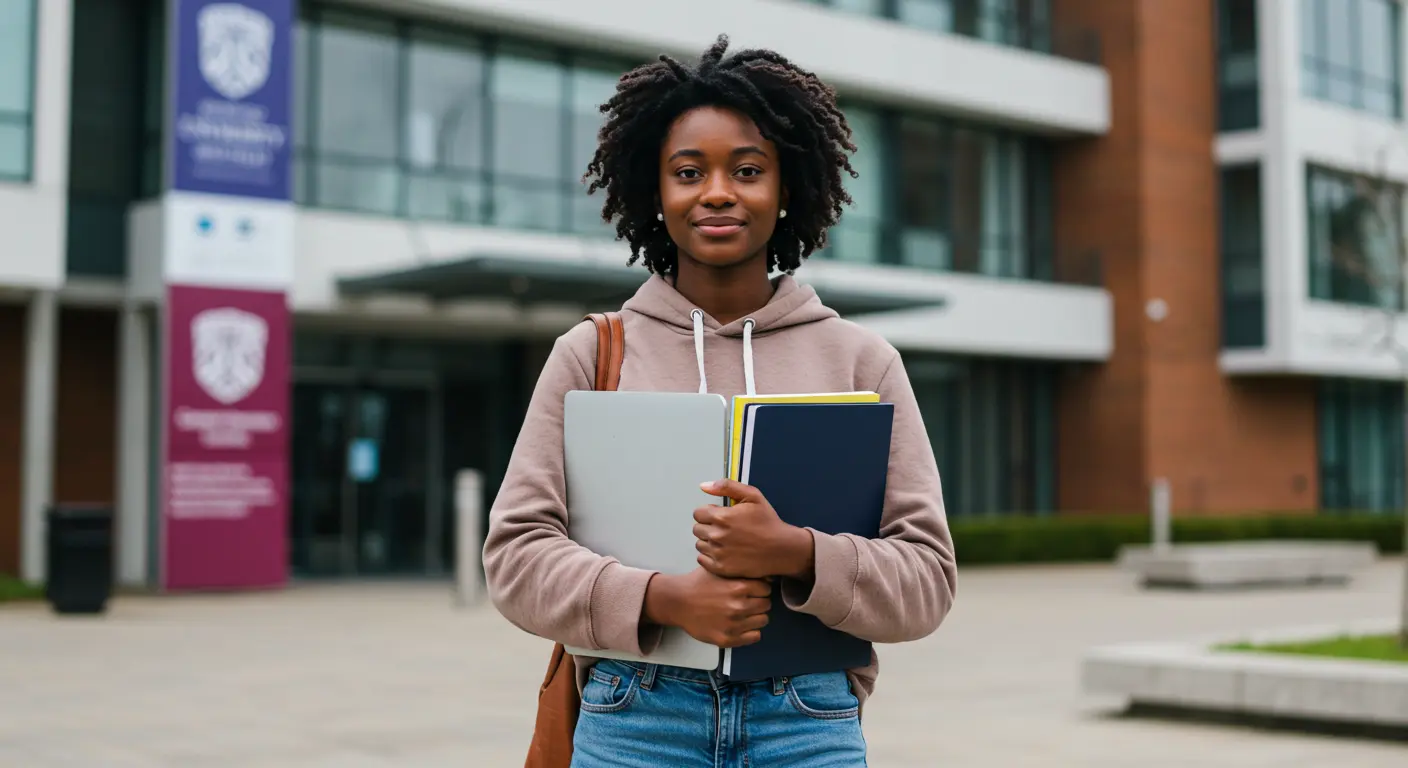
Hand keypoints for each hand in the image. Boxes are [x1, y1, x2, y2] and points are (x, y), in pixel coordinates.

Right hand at [643, 569, 771, 647]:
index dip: (761, 589)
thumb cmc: (699, 583)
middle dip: (760, 602)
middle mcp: (739, 606)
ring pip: (763, 621)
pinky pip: (754, 637)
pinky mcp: (726, 639)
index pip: (767, 589)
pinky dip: (751, 631)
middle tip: (749, 602)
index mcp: (739, 587)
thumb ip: (741, 571)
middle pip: (766, 605)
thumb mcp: (719, 569)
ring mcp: (733, 624)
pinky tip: (742, 625)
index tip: (754, 590)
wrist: (677, 601)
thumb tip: (765, 575)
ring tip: (745, 614)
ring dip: (756, 617)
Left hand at [693, 479, 814, 579]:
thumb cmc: (768, 521)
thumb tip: (703, 486)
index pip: (698, 513)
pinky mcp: (721, 568)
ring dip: (708, 541)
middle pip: (697, 529)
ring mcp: (718, 553)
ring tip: (726, 541)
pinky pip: (702, 559)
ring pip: (699, 544)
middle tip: (725, 529)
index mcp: (722, 517)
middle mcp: (717, 535)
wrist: (782, 549)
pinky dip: (709, 556)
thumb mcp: (753, 496)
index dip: (709, 513)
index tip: (721, 516)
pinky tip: (723, 552)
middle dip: (708, 526)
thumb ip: (726, 486)